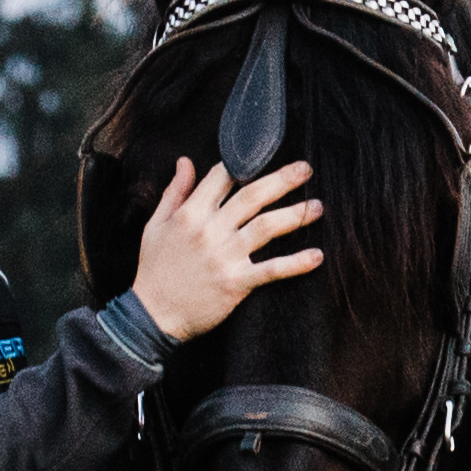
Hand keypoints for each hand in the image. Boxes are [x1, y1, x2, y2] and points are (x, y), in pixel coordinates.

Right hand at [121, 154, 327, 343]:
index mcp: (189, 214)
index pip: (222, 178)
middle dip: (281, 180)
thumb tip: (185, 161)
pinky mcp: (235, 283)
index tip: (267, 153)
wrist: (152, 316)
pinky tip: (317, 256)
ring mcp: (224, 257)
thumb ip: (173, 192)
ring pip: (265, 227)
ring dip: (295, 215)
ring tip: (318, 207)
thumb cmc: (154, 270)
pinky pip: (271, 270)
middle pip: (251, 197)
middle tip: (306, 169)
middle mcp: (209, 231)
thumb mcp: (155, 225)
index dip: (245, 163)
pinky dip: (295, 263)